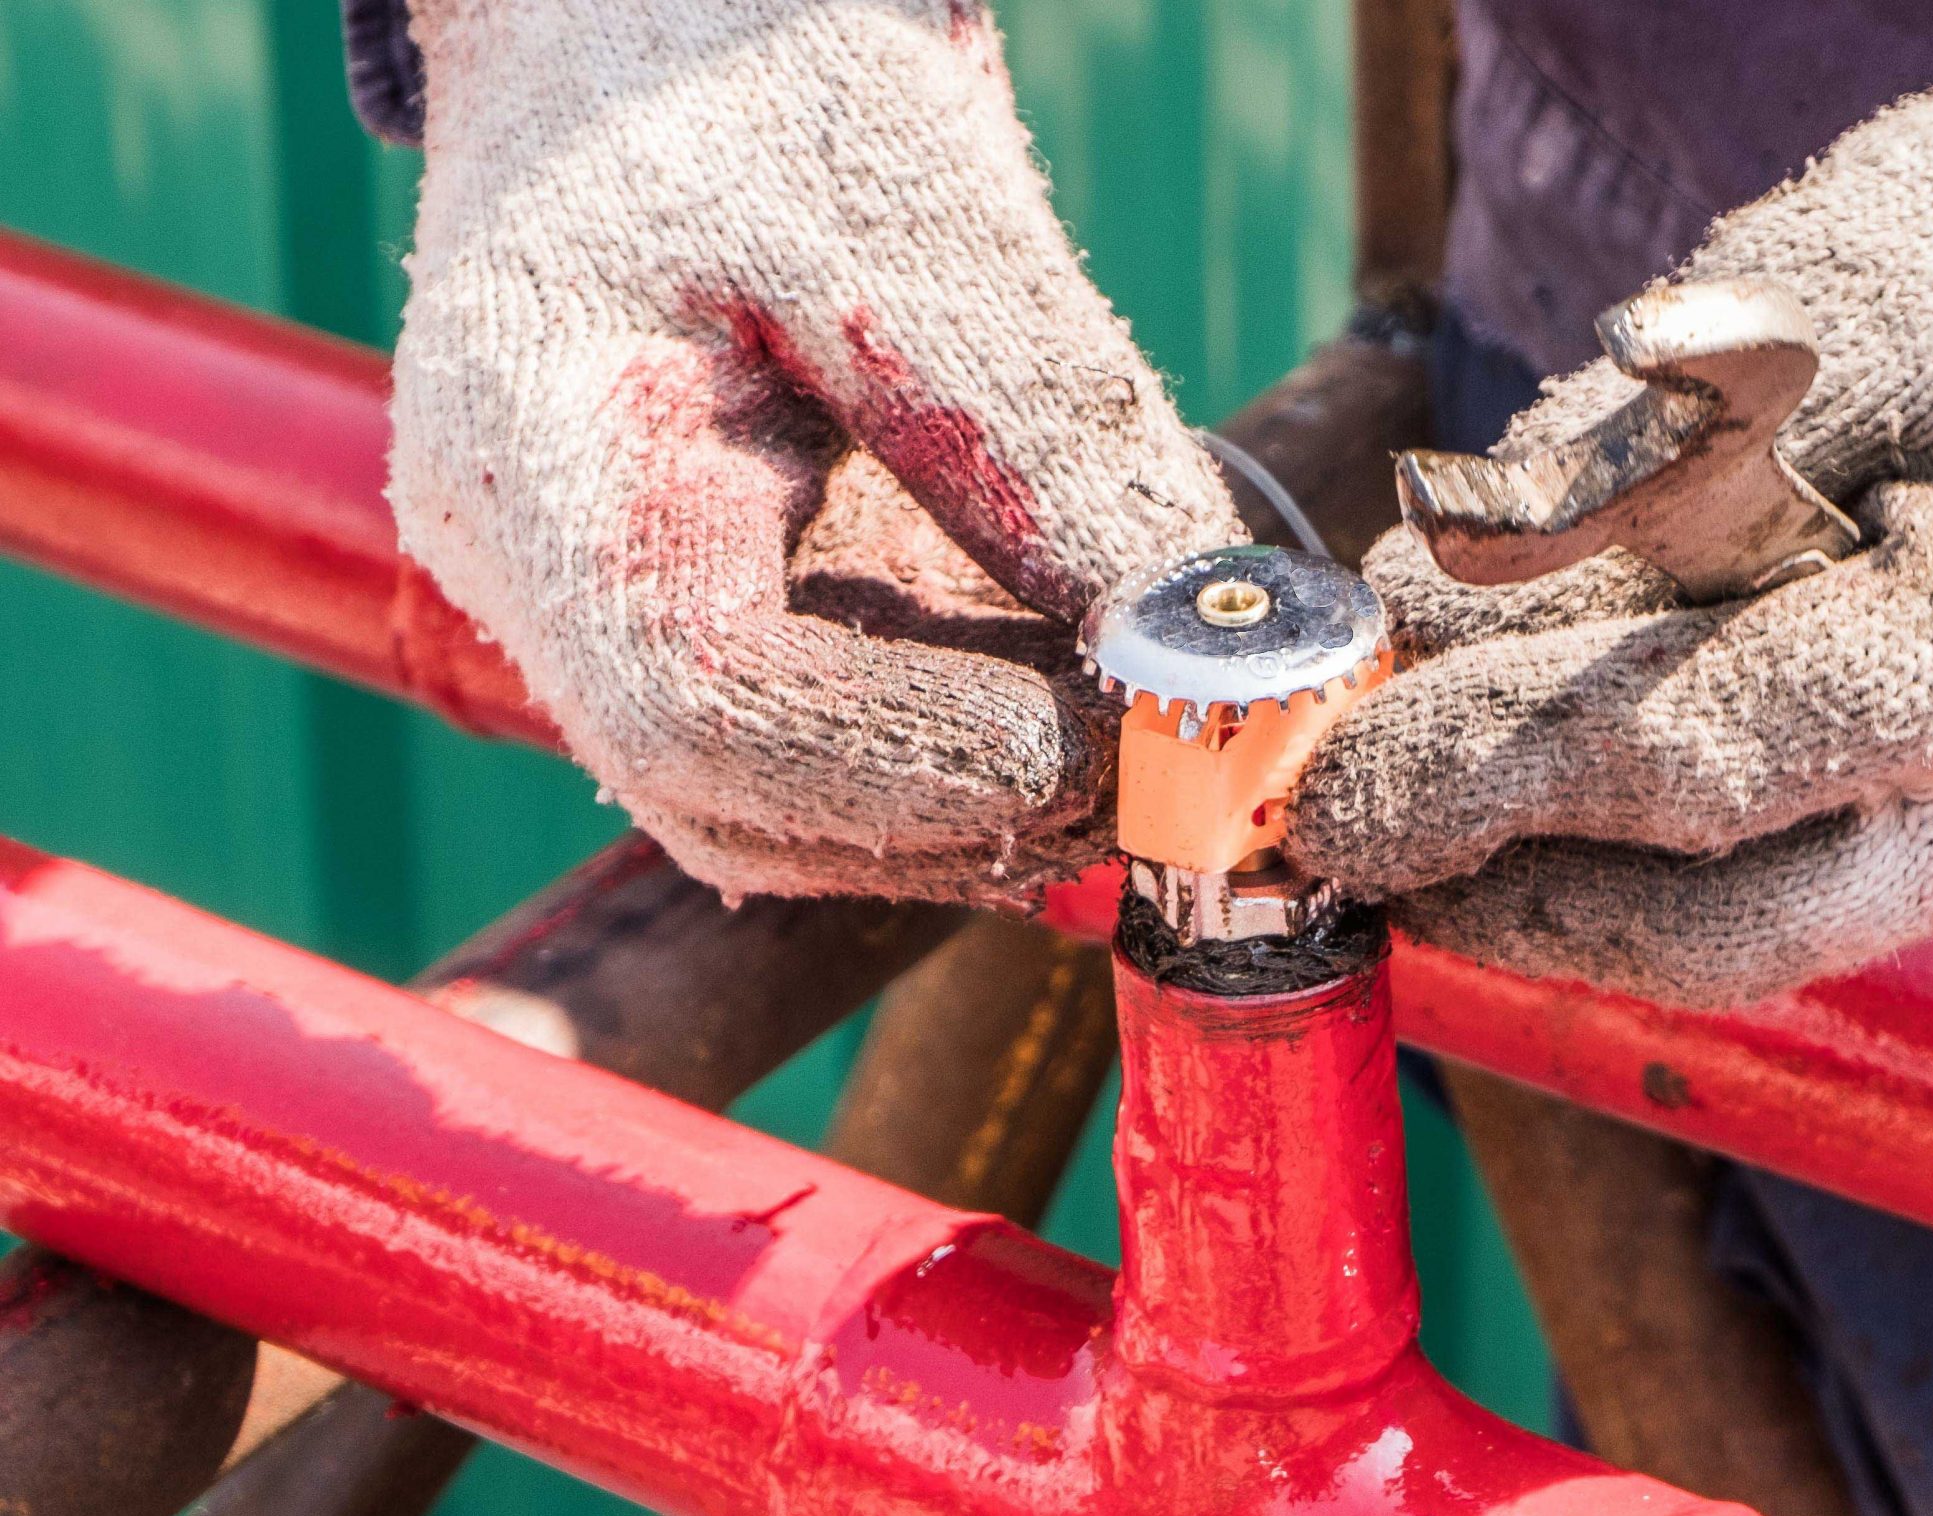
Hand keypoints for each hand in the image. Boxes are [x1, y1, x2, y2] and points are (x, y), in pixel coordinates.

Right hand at [389, 0, 1239, 904]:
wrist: (650, 15)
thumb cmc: (739, 56)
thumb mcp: (914, 202)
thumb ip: (1044, 424)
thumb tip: (1192, 627)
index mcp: (534, 453)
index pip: (697, 707)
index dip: (911, 760)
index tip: (1097, 743)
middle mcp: (539, 566)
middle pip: (734, 799)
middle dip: (959, 813)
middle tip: (1158, 770)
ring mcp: (608, 596)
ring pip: (783, 802)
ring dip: (972, 807)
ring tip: (1143, 740)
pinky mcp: (700, 596)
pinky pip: (819, 736)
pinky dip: (958, 746)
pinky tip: (1084, 702)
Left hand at [1289, 5, 1932, 1006]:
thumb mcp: (1804, 318)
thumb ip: (1612, 493)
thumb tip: (1415, 625)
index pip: (1697, 764)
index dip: (1481, 780)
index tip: (1322, 781)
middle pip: (1724, 927)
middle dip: (1502, 887)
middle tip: (1343, 825)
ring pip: (1755, 934)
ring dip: (1562, 884)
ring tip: (1422, 795)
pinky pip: (1804, 889)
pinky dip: (1657, 851)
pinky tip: (1551, 782)